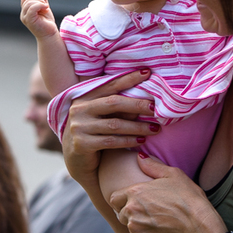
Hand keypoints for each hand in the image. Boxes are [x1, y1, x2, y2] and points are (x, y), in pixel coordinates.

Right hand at [20, 0, 57, 39]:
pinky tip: (46, 8)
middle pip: (27, 0)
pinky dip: (40, 5)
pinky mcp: (29, 21)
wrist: (50, 35)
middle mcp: (23, 15)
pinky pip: (32, 8)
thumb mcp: (44, 8)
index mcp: (25, 11)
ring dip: (40, 3)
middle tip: (46, 6)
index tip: (43, 3)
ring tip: (46, 9)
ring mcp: (25, 18)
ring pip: (29, 3)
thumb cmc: (47, 23)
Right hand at [61, 69, 155, 184]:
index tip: (148, 72)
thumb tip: (145, 99)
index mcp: (84, 97)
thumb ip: (116, 107)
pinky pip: (111, 141)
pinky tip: (142, 141)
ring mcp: (78, 127)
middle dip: (137, 104)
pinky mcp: (81, 144)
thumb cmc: (94, 134)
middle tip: (156, 108)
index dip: (129, 78)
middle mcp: (79, 110)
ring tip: (155, 128)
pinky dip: (129, 140)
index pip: (109, 85)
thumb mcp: (101, 116)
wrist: (76, 160)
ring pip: (115, 124)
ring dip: (138, 127)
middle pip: (113, 102)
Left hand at [109, 154, 223, 232]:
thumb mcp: (173, 175)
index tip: (132, 202)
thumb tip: (139, 156)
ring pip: (126, 226)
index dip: (122, 200)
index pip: (114, 198)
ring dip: (135, 226)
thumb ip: (152, 166)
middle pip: (120, 213)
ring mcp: (135, 226)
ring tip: (151, 224)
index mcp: (135, 192)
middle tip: (146, 214)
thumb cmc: (189, 198)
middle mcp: (131, 209)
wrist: (199, 225)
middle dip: (129, 213)